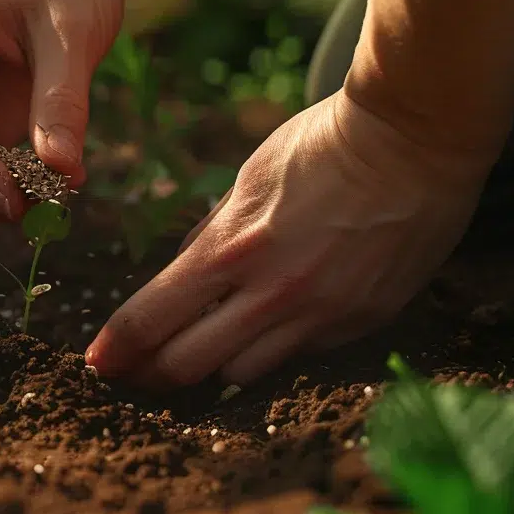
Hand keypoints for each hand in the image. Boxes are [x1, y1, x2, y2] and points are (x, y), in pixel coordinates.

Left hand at [85, 90, 499, 385]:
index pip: (152, 319)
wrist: (417, 138)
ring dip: (213, 370)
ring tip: (198, 358)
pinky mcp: (362, 323)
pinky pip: (301, 356)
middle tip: (136, 375)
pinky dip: (274, 350)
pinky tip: (269, 331)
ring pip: (242, 375)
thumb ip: (213, 237)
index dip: (117, 349)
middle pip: (188, 366)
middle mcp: (272, 293)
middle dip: (152, 375)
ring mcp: (321, 315)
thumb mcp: (248, 181)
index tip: (97, 363)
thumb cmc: (323, 146)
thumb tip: (182, 276)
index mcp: (232, 249)